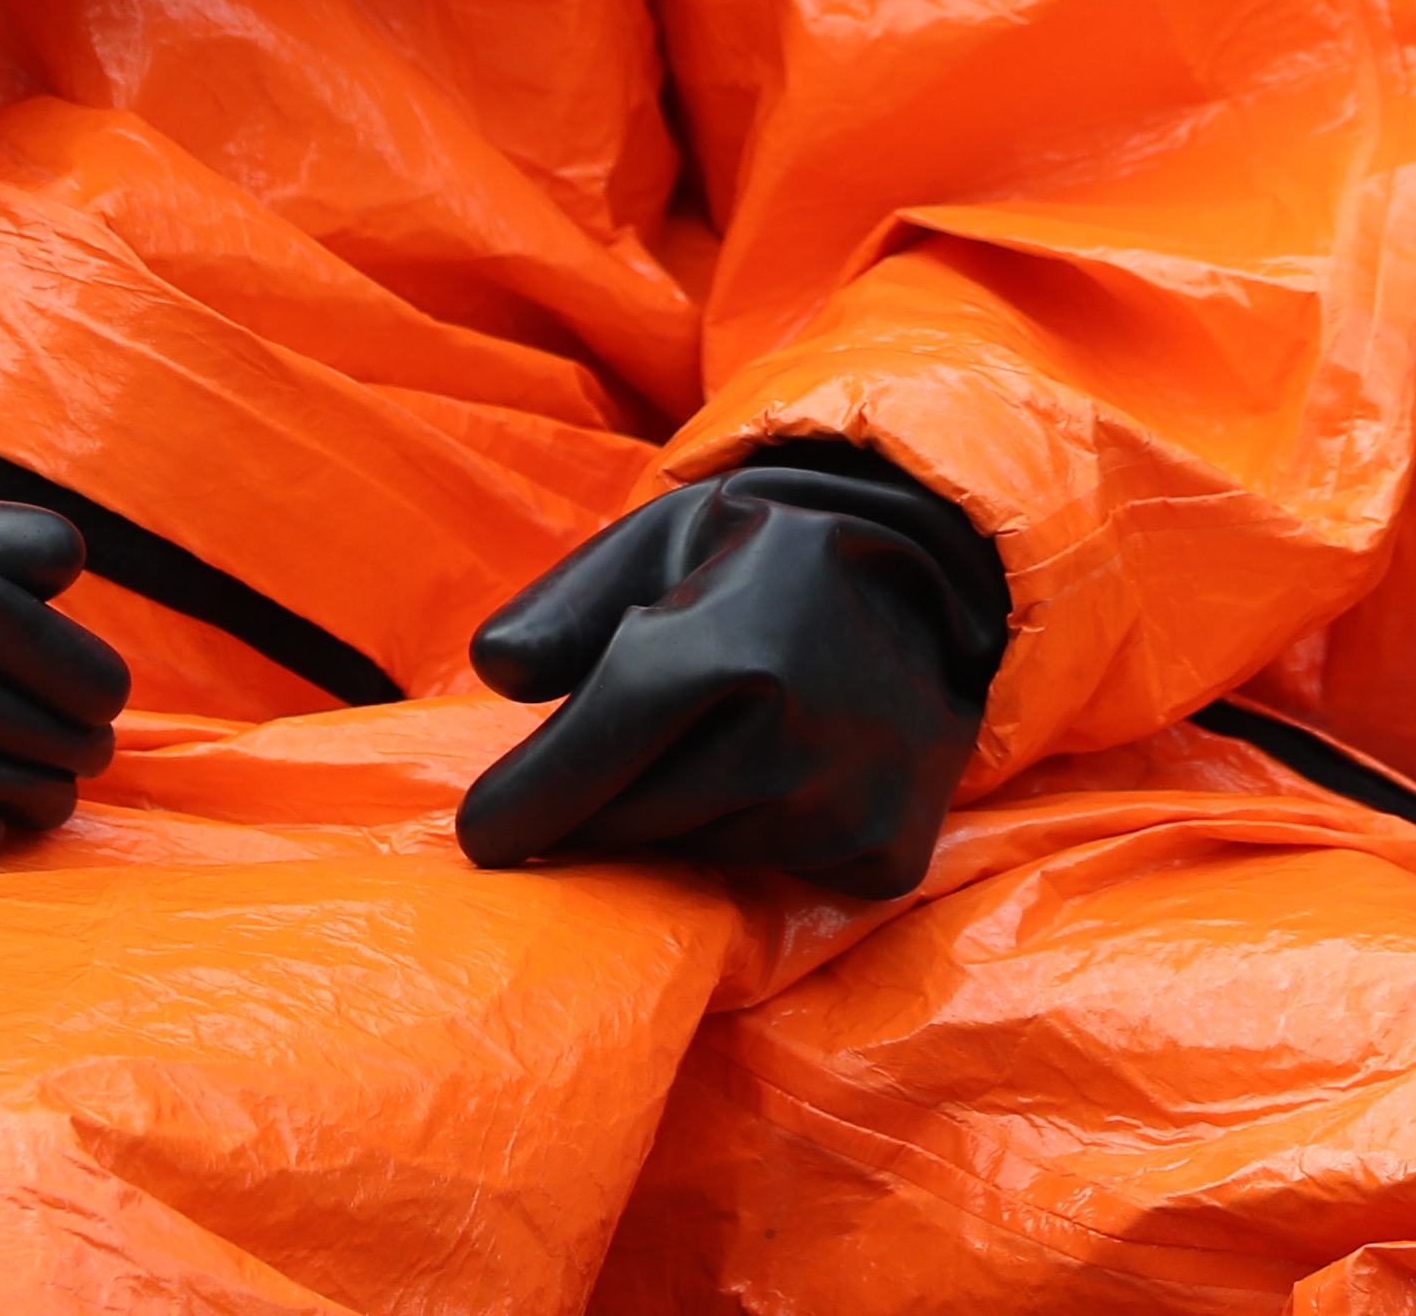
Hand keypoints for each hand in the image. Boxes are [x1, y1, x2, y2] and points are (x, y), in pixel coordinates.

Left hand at [455, 442, 1007, 898]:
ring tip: (713, 744)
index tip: (482, 835)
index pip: (597, 748)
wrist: (933, 575)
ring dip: (679, 818)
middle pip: (634, 819)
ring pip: (701, 853)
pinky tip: (780, 776)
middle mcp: (794, 732)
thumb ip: (566, 604)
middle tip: (594, 773)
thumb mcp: (660, 537)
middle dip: (593, 810)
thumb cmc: (764, 555)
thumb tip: (497, 674)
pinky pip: (778, 877)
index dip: (526, 799)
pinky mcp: (887, 854)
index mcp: (730, 641)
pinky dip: (759, 839)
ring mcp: (849, 802)